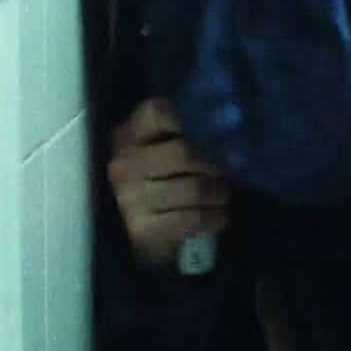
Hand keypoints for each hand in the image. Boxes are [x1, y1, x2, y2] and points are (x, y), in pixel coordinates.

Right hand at [107, 98, 229, 272]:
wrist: (130, 238)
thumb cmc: (152, 184)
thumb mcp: (154, 151)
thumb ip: (179, 134)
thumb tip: (226, 124)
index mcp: (125, 136)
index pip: (157, 112)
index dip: (187, 119)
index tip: (207, 133)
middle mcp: (123, 165)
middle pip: (183, 152)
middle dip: (212, 164)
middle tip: (222, 172)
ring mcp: (130, 199)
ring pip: (194, 188)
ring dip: (218, 193)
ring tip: (221, 195)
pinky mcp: (143, 230)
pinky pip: (194, 218)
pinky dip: (215, 217)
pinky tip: (218, 217)